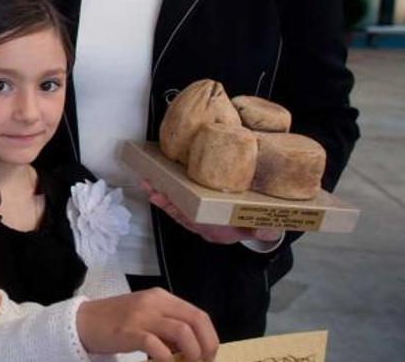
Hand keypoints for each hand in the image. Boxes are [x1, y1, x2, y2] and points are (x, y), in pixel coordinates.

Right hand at [76, 288, 217, 361]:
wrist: (82, 321)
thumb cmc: (116, 322)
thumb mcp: (146, 316)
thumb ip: (167, 326)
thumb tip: (192, 347)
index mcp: (161, 297)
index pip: (199, 315)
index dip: (210, 338)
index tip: (208, 357)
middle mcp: (154, 302)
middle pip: (196, 321)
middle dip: (206, 346)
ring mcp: (141, 315)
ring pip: (182, 331)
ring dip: (191, 353)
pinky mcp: (128, 331)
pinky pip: (156, 345)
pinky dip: (166, 359)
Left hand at [142, 180, 282, 243]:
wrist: (258, 229)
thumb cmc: (257, 225)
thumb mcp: (264, 230)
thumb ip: (265, 230)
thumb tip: (268, 229)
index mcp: (217, 231)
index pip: (194, 222)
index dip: (180, 212)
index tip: (167, 200)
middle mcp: (204, 226)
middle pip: (181, 214)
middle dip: (165, 202)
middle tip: (151, 188)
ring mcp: (200, 220)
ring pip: (177, 210)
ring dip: (162, 197)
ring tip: (148, 184)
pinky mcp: (198, 213)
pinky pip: (180, 207)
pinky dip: (168, 198)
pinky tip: (157, 188)